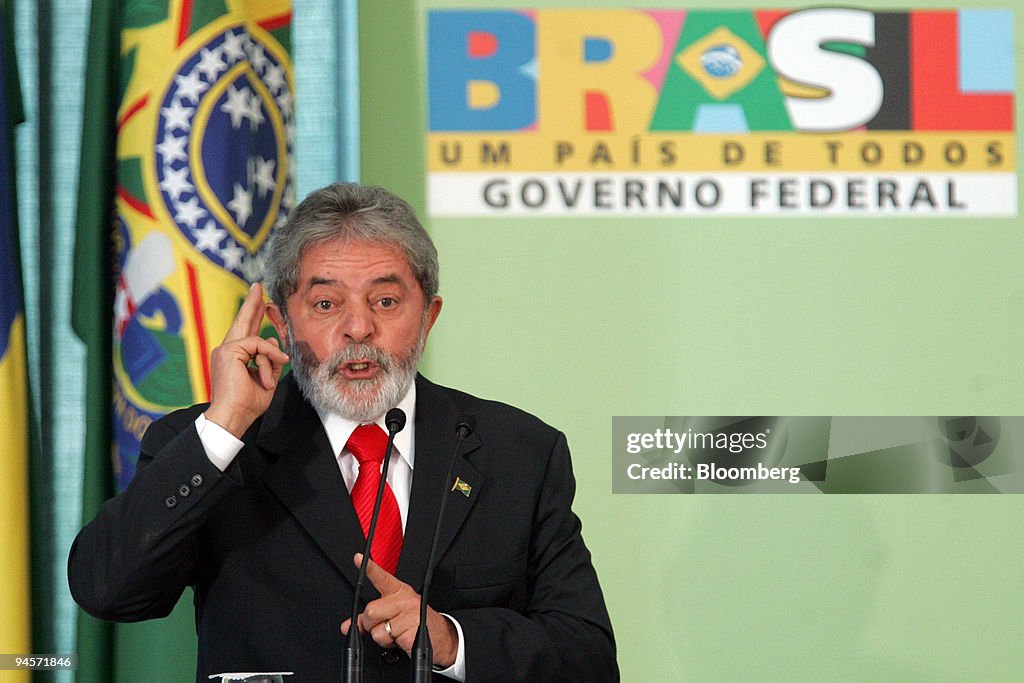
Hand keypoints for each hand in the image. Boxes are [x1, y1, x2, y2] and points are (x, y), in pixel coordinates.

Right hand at [204, 282, 289, 437]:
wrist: (233, 417)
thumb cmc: (247, 405)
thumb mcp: (266, 380)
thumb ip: (270, 361)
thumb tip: (274, 344)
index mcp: (234, 357)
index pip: (246, 332)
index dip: (254, 316)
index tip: (261, 302)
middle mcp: (226, 350)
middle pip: (243, 322)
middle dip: (252, 304)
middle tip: (258, 287)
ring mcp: (225, 349)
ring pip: (257, 339)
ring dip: (270, 360)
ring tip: (266, 381)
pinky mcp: (229, 351)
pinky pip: (258, 345)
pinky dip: (269, 357)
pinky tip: (274, 367)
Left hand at [340, 553, 457, 668]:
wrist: (441, 637)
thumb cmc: (416, 623)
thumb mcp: (394, 616)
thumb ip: (369, 619)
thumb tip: (347, 626)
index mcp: (400, 592)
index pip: (382, 578)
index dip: (369, 568)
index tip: (357, 558)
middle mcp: (405, 600)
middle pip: (371, 611)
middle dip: (372, 624)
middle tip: (385, 626)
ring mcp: (410, 614)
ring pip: (377, 630)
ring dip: (382, 637)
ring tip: (396, 633)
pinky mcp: (412, 630)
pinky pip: (387, 640)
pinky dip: (391, 644)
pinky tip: (402, 638)